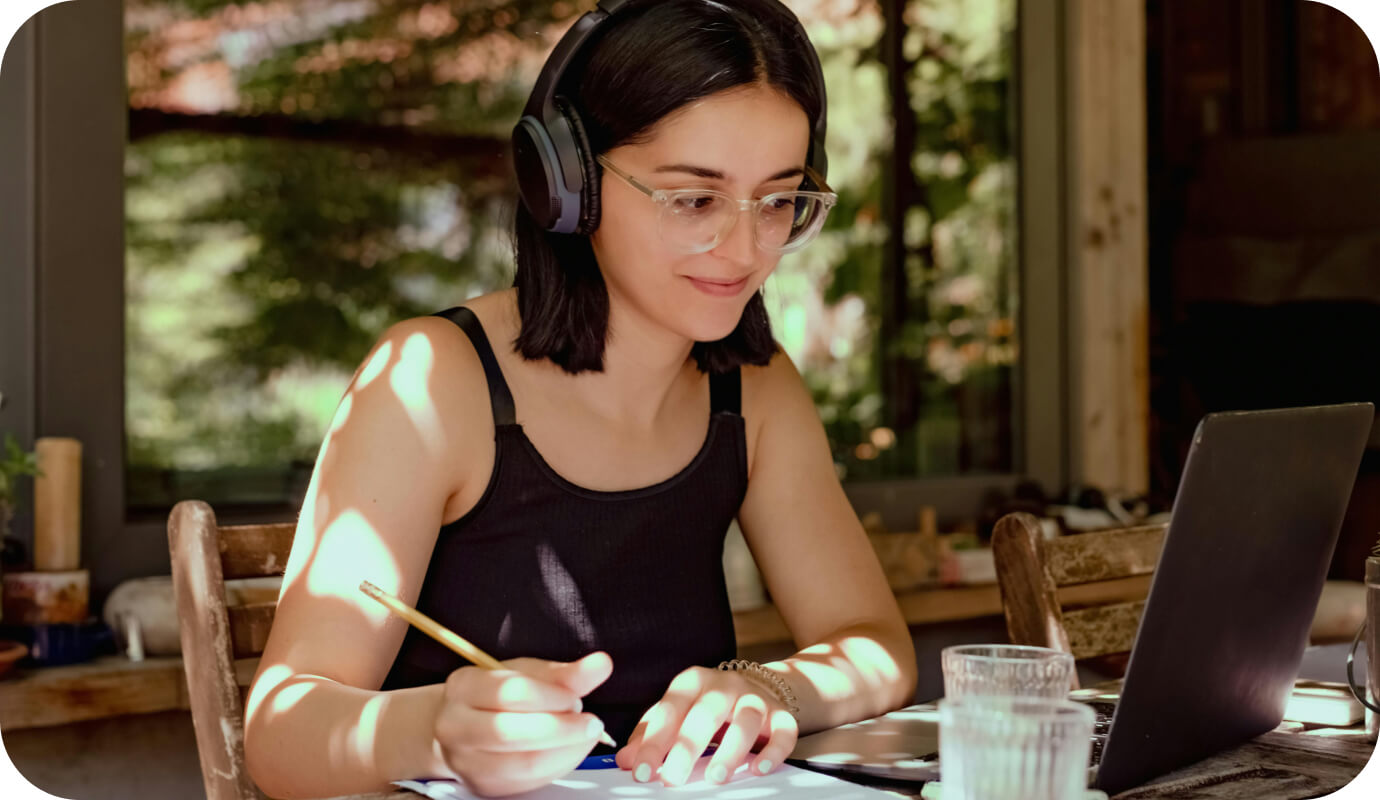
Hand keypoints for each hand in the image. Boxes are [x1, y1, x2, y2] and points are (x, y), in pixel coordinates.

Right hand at [432, 651, 612, 796]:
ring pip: (521, 764)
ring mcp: (466, 761)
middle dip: (560, 730)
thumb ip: (564, 673)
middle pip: (509, 732)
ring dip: (564, 751)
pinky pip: (527, 783)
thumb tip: (600, 665)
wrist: (461, 727)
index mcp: (464, 686)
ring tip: (584, 736)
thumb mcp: (526, 674)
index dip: (551, 697)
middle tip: (592, 724)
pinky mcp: (483, 786)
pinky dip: (558, 767)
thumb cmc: (495, 695)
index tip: (578, 697)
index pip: (509, 693)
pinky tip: (571, 751)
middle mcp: (455, 726)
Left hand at [615, 665, 797, 786]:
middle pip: (705, 713)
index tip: (642, 770)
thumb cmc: (706, 705)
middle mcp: (725, 685)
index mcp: (693, 682)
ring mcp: (755, 698)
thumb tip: (626, 760)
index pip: (669, 710)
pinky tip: (759, 768)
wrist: (756, 686)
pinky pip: (783, 730)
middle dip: (688, 747)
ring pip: (747, 719)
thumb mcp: (676, 712)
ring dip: (732, 749)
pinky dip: (774, 750)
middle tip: (674, 778)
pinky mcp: (781, 714)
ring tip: (716, 776)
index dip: (654, 742)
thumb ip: (650, 734)